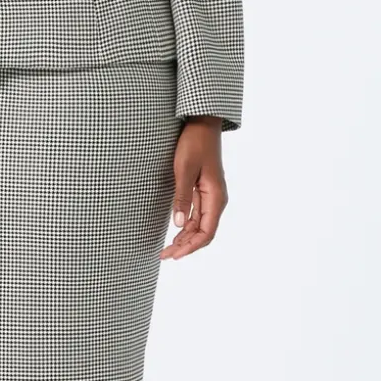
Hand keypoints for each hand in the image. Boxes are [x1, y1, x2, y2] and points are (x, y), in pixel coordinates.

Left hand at [161, 117, 227, 259]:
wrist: (202, 124)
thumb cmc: (194, 144)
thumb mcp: (184, 169)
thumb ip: (182, 197)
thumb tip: (177, 225)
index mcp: (216, 197)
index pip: (206, 232)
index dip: (191, 247)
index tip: (175, 255)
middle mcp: (216, 200)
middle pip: (203, 233)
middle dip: (186, 247)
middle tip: (165, 256)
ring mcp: (210, 196)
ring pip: (199, 226)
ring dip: (185, 239)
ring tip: (167, 249)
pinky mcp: (203, 191)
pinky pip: (196, 215)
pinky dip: (186, 227)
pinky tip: (175, 233)